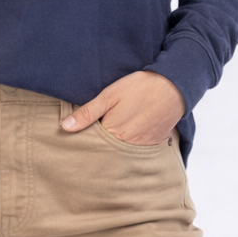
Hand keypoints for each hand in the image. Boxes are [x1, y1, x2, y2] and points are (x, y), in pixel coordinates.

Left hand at [61, 70, 186, 144]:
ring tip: (118, 127)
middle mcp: (127, 145)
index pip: (93, 143)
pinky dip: (132, 143)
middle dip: (101, 143)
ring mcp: (142, 146)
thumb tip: (64, 127)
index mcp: (113, 133)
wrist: (173, 86)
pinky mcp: (154, 144)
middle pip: (107, 150)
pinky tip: (132, 130)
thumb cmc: (139, 87)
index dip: (87, 137)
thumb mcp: (109, 95)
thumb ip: (87, 113)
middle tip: (102, 127)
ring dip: (117, 144)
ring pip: (122, 150)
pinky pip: (138, 149)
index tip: (82, 132)